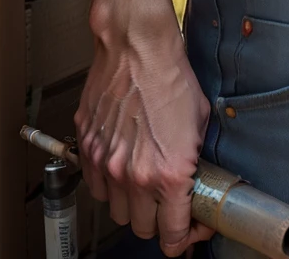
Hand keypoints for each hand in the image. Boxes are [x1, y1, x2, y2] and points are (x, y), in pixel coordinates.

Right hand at [75, 7, 214, 255]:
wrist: (137, 48)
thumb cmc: (171, 76)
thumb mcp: (200, 121)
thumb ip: (193, 158)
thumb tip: (193, 179)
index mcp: (169, 174)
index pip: (172, 237)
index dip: (184, 239)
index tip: (189, 231)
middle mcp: (135, 178)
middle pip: (143, 229)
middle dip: (160, 220)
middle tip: (170, 202)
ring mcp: (108, 166)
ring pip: (117, 212)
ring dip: (133, 204)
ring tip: (146, 180)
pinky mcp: (88, 152)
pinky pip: (97, 187)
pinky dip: (110, 184)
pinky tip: (123, 164)